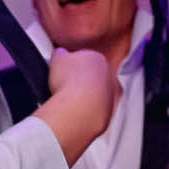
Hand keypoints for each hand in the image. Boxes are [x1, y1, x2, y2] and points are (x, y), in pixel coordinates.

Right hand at [36, 48, 121, 165]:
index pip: (85, 59)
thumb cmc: (69, 82)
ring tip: (67, 103)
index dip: (71, 66)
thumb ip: (60, 54)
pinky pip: (95, 113)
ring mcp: (111, 96)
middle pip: (93, 78)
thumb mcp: (57, 59)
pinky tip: (74, 115)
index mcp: (98, 58)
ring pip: (97, 96)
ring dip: (84, 99)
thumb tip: (60, 53)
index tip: (62, 73)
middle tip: (63, 88)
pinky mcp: (109, 115)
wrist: (78, 109)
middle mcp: (109, 77)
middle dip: (80, 82)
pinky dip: (87, 114)